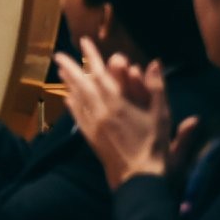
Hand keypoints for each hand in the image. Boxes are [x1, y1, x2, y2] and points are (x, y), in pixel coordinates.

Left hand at [56, 38, 174, 188]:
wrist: (138, 178)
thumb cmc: (154, 146)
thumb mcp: (161, 115)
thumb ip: (156, 87)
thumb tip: (154, 62)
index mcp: (117, 103)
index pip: (101, 74)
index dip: (92, 56)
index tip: (84, 41)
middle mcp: (100, 111)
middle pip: (82, 84)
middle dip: (71, 67)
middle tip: (58, 54)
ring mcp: (93, 125)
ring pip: (77, 98)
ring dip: (68, 83)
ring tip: (60, 71)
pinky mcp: (90, 138)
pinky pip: (77, 117)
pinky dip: (72, 105)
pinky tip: (67, 98)